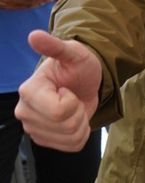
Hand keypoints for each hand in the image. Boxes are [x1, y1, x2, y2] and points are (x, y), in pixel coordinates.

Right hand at [15, 30, 101, 151]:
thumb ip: (55, 46)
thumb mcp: (73, 53)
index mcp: (29, 91)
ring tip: (74, 107)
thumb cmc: (78, 66)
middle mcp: (25, 112)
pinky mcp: (44, 139)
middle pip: (67, 127)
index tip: (67, 89)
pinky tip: (75, 119)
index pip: (59, 112)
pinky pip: (72, 146)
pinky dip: (81, 134)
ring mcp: (33, 128)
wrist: (82, 82)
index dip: (72, 101)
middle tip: (73, 97)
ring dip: (81, 123)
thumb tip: (34, 36)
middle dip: (79, 112)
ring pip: (70, 138)